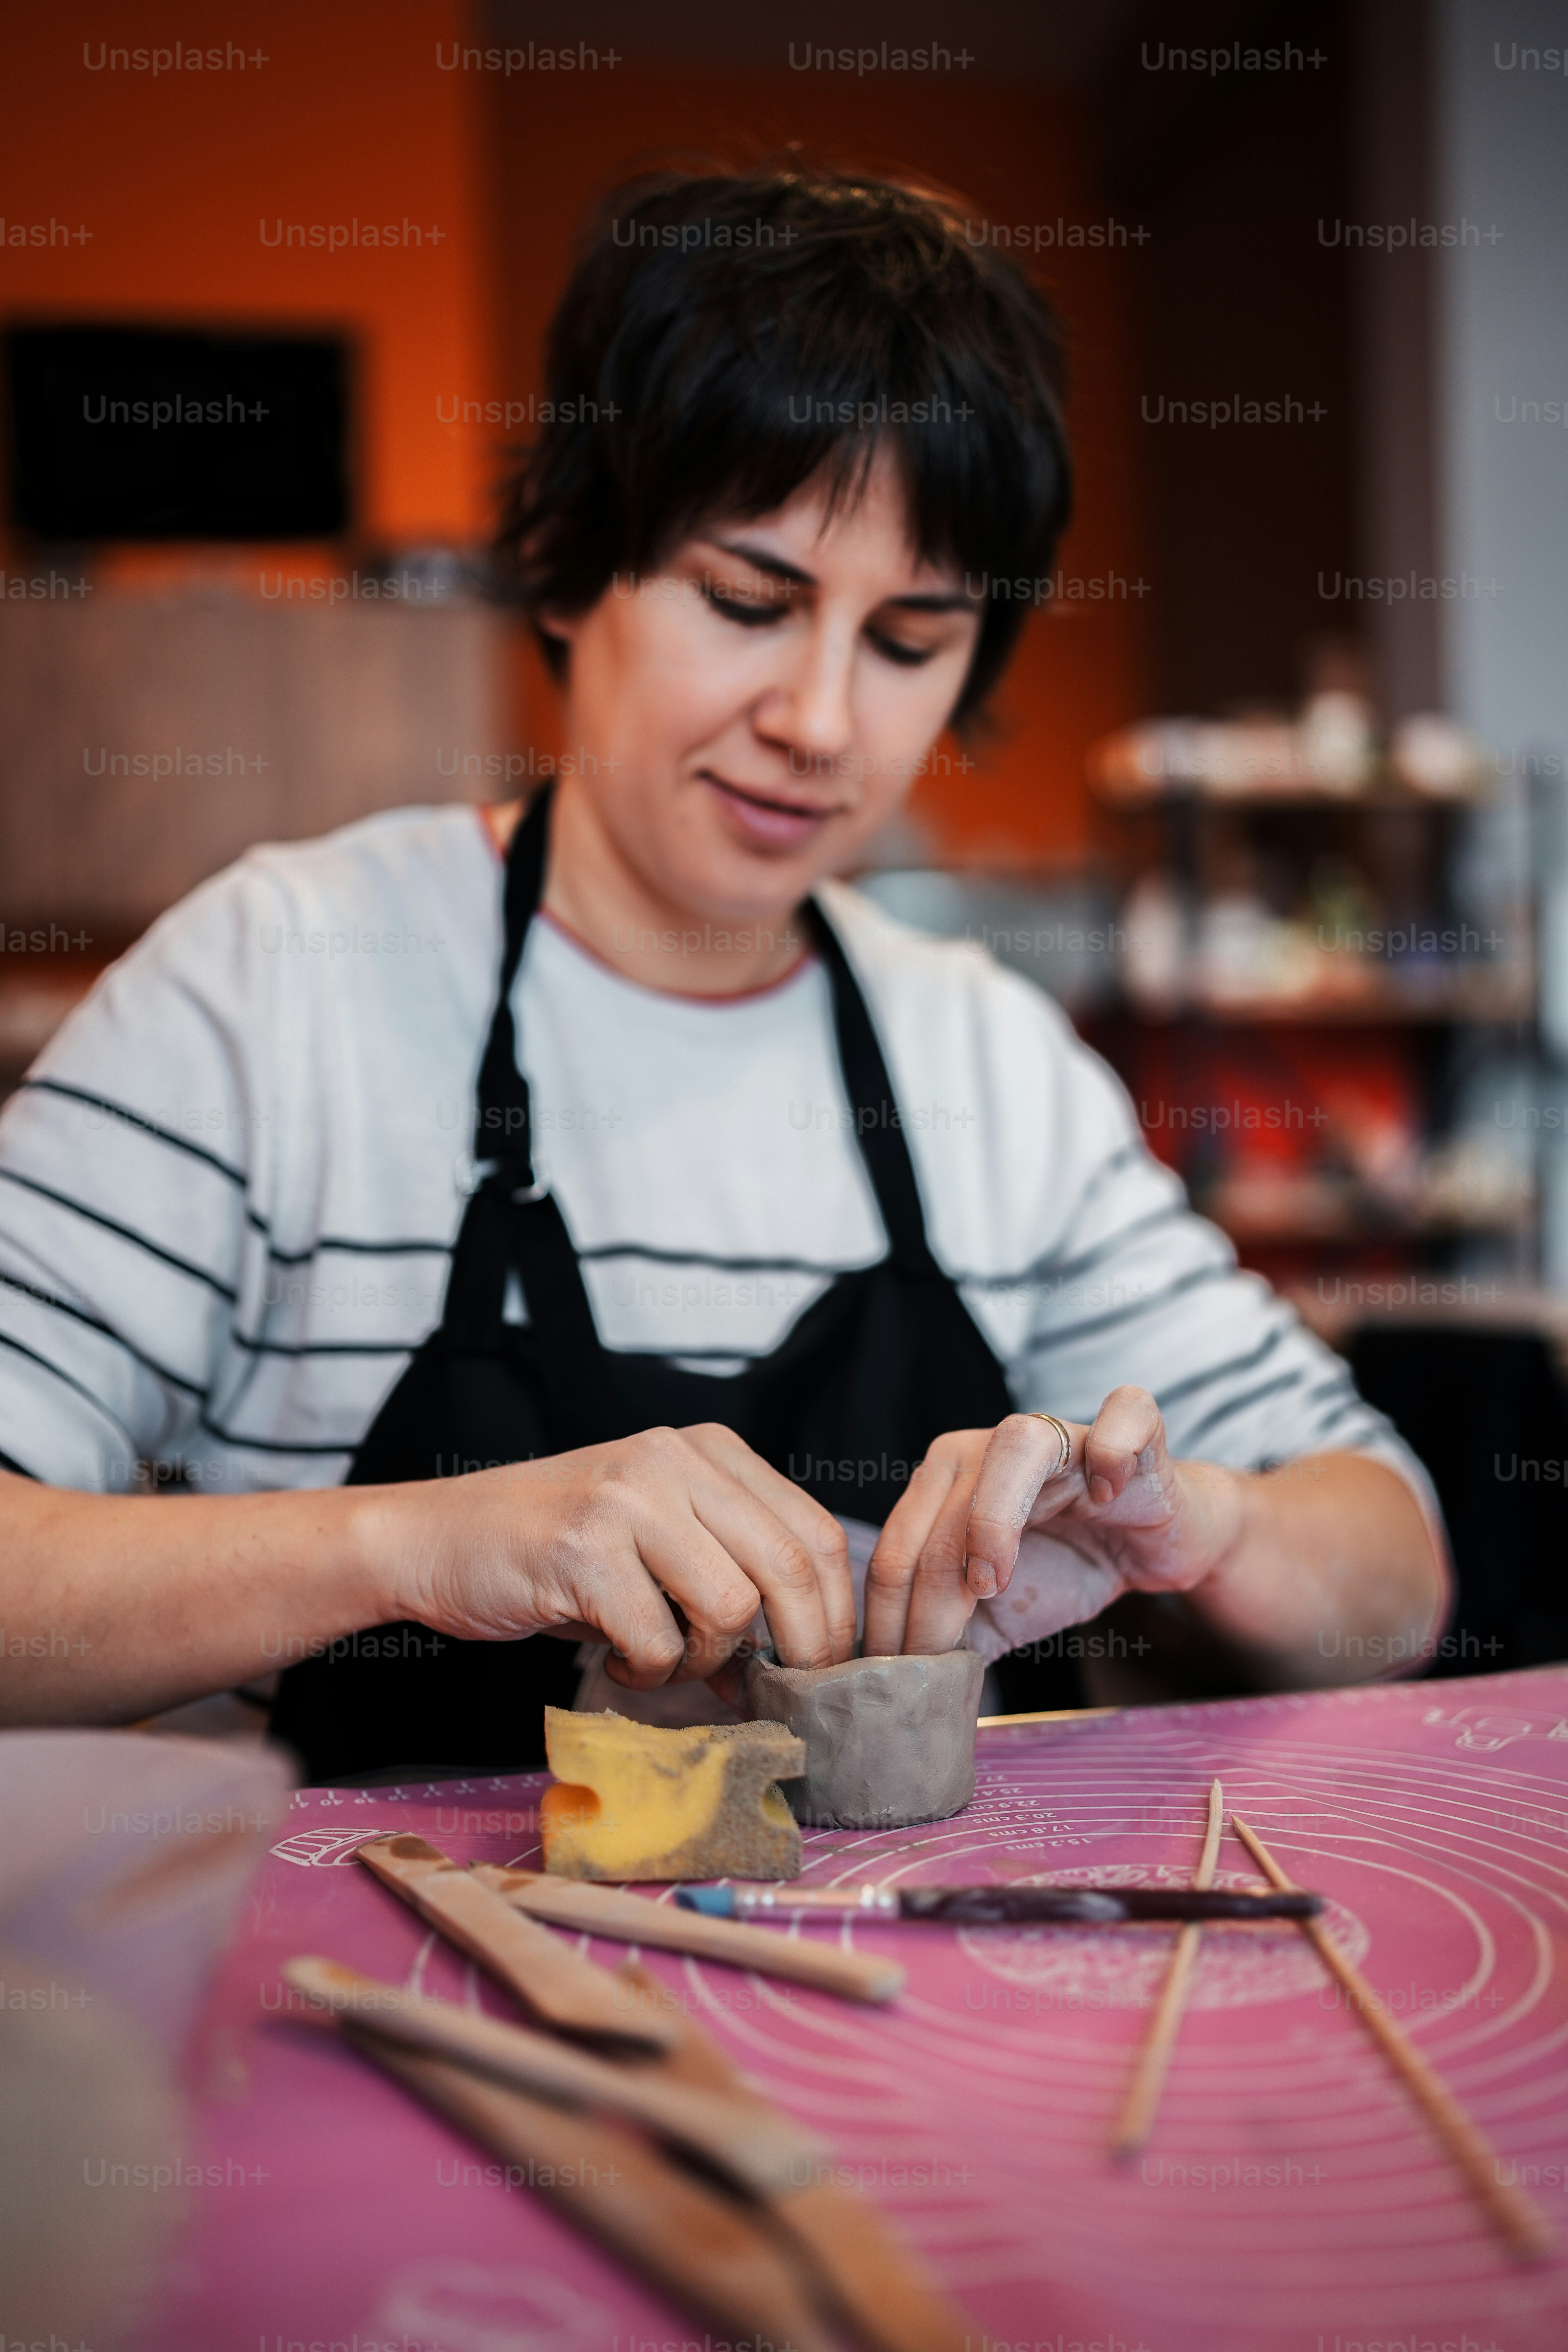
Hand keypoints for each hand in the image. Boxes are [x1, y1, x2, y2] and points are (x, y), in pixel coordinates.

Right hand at [386, 1423, 854, 1689]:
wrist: (435, 1539)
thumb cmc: (554, 1551)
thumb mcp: (659, 1541)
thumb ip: (730, 1577)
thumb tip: (797, 1664)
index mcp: (709, 1449)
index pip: (816, 1531)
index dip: (833, 1613)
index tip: (819, 1668)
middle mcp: (675, 1458)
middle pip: (793, 1565)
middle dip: (799, 1648)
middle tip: (770, 1691)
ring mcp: (629, 1498)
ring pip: (732, 1605)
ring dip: (705, 1660)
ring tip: (662, 1659)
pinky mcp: (583, 1548)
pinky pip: (657, 1639)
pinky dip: (647, 1671)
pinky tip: (615, 1659)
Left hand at [863, 1387, 1247, 1655]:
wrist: (1147, 1545)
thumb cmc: (1063, 1568)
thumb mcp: (993, 1616)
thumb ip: (944, 1638)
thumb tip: (893, 1685)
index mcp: (949, 1480)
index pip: (898, 1546)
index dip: (891, 1615)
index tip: (899, 1672)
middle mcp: (995, 1445)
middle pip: (944, 1507)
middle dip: (931, 1593)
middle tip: (938, 1654)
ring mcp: (1067, 1434)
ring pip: (1015, 1444)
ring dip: (993, 1517)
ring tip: (993, 1582)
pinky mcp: (1136, 1435)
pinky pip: (1125, 1413)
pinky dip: (1113, 1448)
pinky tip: (1106, 1493)